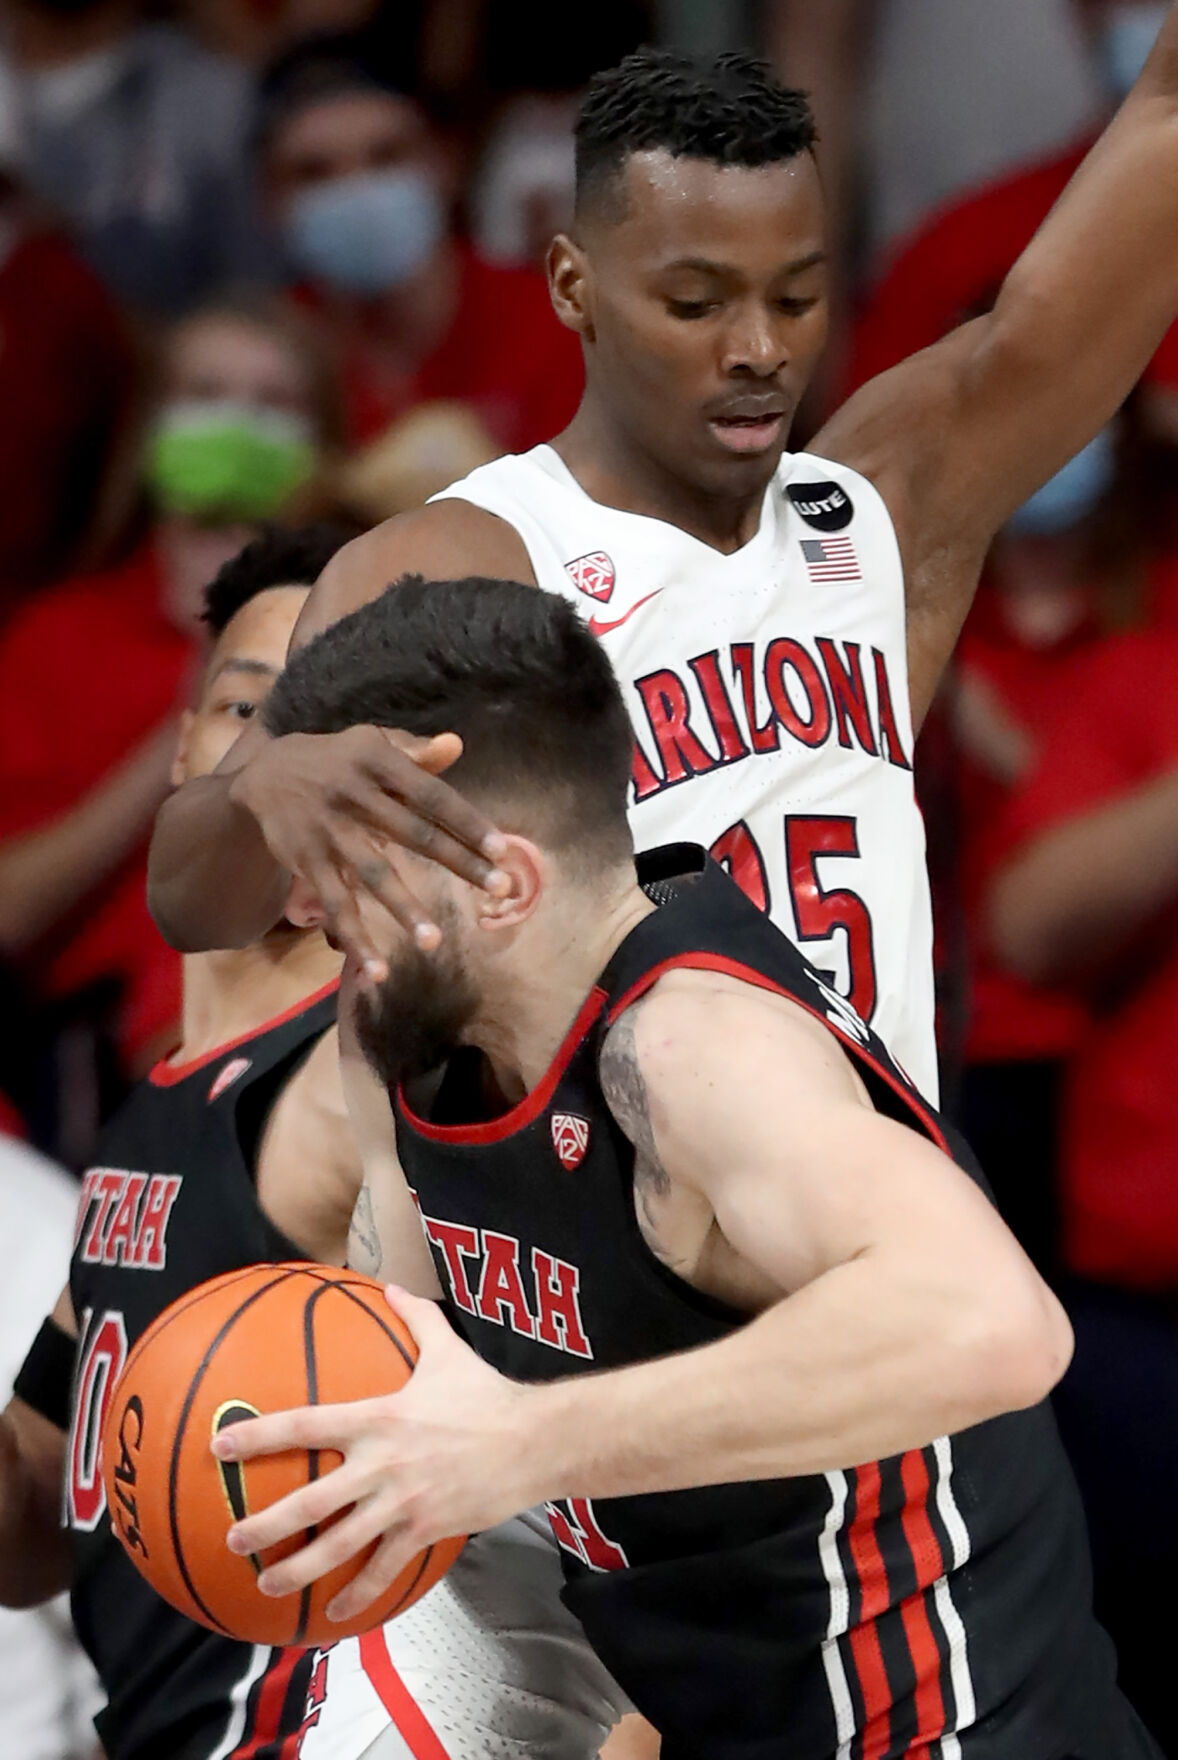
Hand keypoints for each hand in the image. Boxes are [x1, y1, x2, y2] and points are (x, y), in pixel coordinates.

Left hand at [210, 1287, 541, 1623]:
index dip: (260, 1434)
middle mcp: (381, 1463)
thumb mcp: (448, 1350)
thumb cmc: (486, 1394)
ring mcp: (402, 1501)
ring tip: (267, 1584)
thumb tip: (392, 1286)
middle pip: (311, 1500)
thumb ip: (415, 1318)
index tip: (221, 1445)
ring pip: (340, 1543)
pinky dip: (359, 1592)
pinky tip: (336, 1613)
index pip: (306, 1424)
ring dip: (299, 1567)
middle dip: (267, 1523)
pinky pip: (385, 1566)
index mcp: (378, 1417)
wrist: (532, 1441)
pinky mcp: (424, 1528)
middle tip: (234, 1537)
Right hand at [227, 726, 508, 971]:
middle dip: (459, 863)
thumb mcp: (371, 743)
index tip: (503, 850)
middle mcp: (353, 794)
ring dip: (404, 909)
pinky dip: (355, 939)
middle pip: (414, 833)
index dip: (467, 822)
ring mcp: (329, 830)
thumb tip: (456, 745)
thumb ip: (415, 752)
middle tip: (501, 889)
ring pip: (373, 874)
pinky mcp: (307, 861)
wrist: (264, 774)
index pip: (432, 795)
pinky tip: (377, 971)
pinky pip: (336, 905)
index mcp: (376, 761)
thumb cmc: (336, 761)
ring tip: (434, 941)